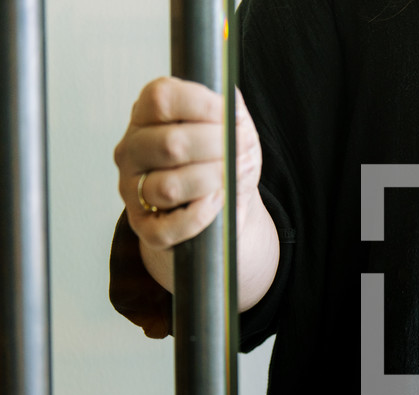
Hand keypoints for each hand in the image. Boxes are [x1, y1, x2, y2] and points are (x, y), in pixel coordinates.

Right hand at [113, 76, 278, 310]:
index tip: (230, 115)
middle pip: (170, 144)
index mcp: (146, 117)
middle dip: (218, 146)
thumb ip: (229, 109)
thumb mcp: (230, 128)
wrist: (219, 207)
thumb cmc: (221, 161)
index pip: (160, 98)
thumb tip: (231, 105)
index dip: (202, 104)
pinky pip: (168, 227)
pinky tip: (217, 202)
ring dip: (213, 181)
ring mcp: (132, 190)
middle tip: (243, 148)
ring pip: (169, 187)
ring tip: (235, 175)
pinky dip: (200, 216)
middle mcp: (131, 151)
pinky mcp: (144, 227)